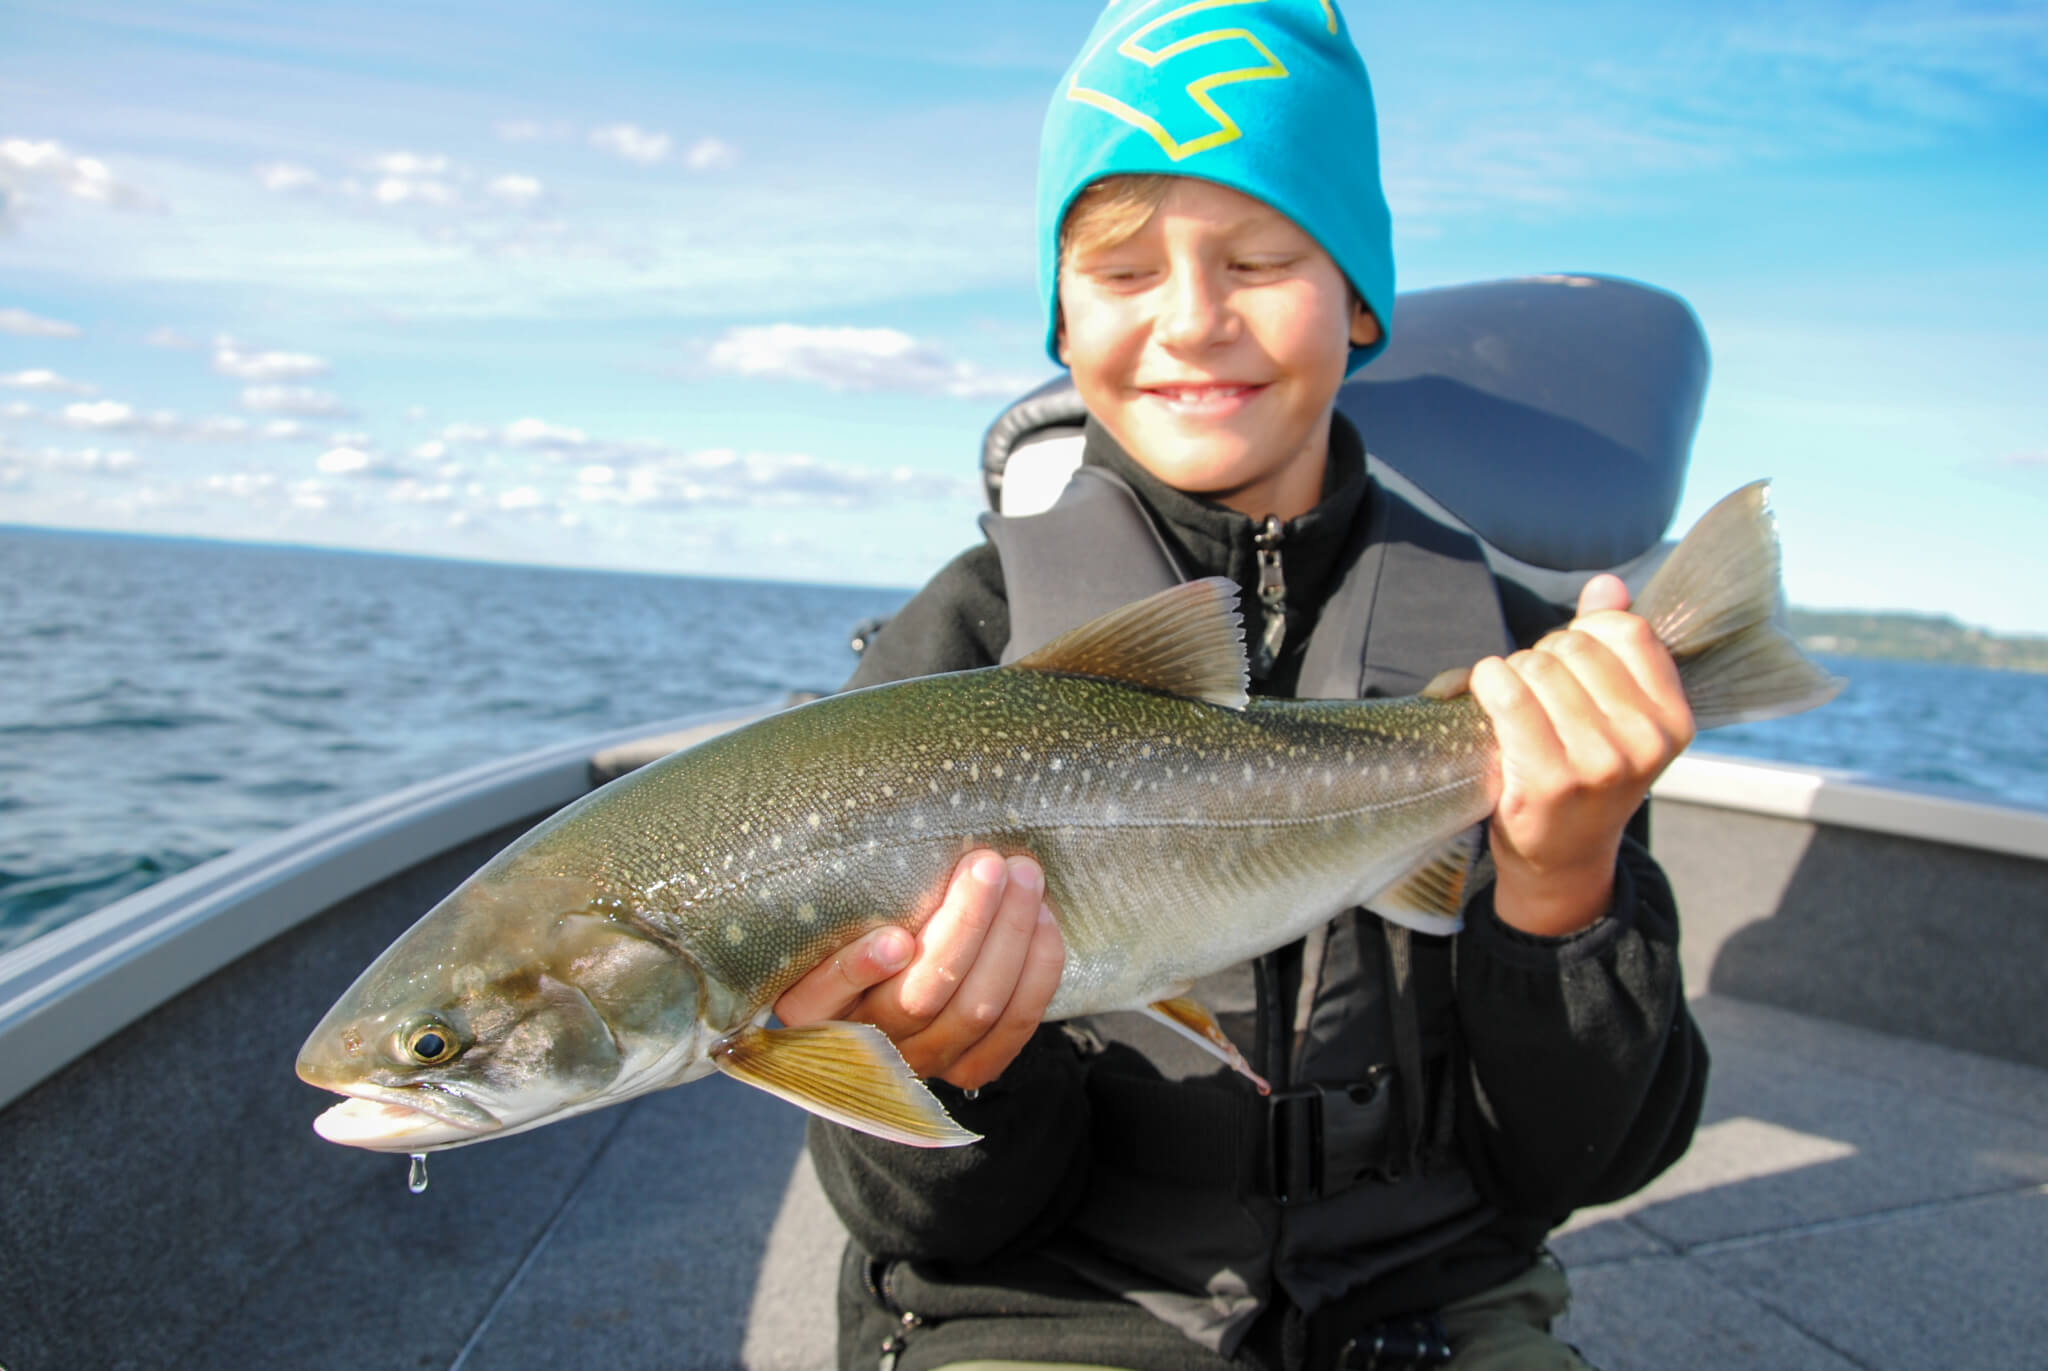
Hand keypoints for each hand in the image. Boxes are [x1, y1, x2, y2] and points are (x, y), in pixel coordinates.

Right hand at [772, 849, 1065, 1089]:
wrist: (885, 1004)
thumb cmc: (853, 940)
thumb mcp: (831, 924)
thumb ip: (850, 907)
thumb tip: (900, 876)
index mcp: (813, 1006)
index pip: (829, 993)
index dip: (861, 970)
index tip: (894, 938)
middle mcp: (867, 1042)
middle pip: (921, 997)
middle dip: (965, 925)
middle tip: (988, 864)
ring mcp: (921, 1061)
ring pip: (976, 1008)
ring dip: (1010, 937)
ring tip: (1024, 877)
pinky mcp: (968, 1069)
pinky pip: (1012, 1029)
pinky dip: (1036, 973)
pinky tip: (1043, 923)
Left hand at [1468, 575, 1694, 935]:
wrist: (1562, 856)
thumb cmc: (1585, 772)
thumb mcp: (1617, 713)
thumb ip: (1613, 644)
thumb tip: (1606, 584)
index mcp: (1674, 719)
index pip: (1627, 631)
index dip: (1585, 634)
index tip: (1572, 663)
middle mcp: (1645, 741)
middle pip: (1574, 647)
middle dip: (1544, 656)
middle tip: (1536, 693)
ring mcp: (1599, 762)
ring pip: (1538, 666)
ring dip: (1513, 674)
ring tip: (1515, 706)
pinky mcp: (1549, 778)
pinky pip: (1510, 695)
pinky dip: (1488, 681)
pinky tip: (1484, 690)